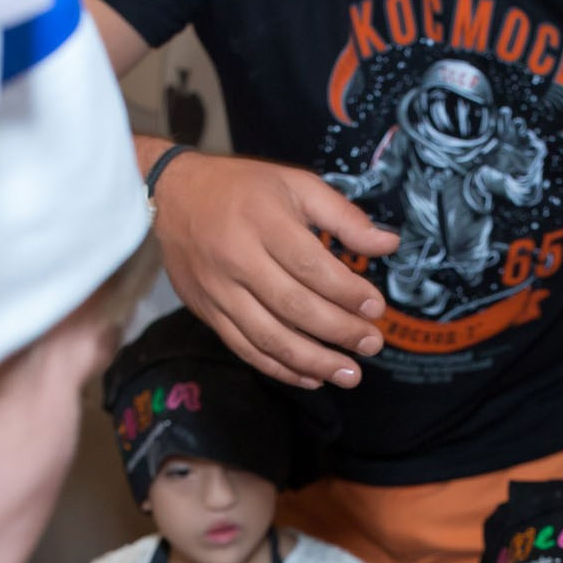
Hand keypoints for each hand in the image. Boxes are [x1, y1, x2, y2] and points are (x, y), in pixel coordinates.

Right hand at [148, 143, 398, 389]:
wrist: (173, 193)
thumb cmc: (243, 188)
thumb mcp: (296, 184)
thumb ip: (343, 215)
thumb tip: (388, 244)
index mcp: (263, 221)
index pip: (311, 267)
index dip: (347, 292)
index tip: (376, 308)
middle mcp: (237, 258)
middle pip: (294, 306)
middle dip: (339, 331)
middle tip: (372, 345)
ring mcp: (219, 290)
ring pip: (269, 337)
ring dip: (314, 361)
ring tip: (350, 375)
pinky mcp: (207, 312)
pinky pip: (245, 348)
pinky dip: (280, 369)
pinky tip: (311, 377)